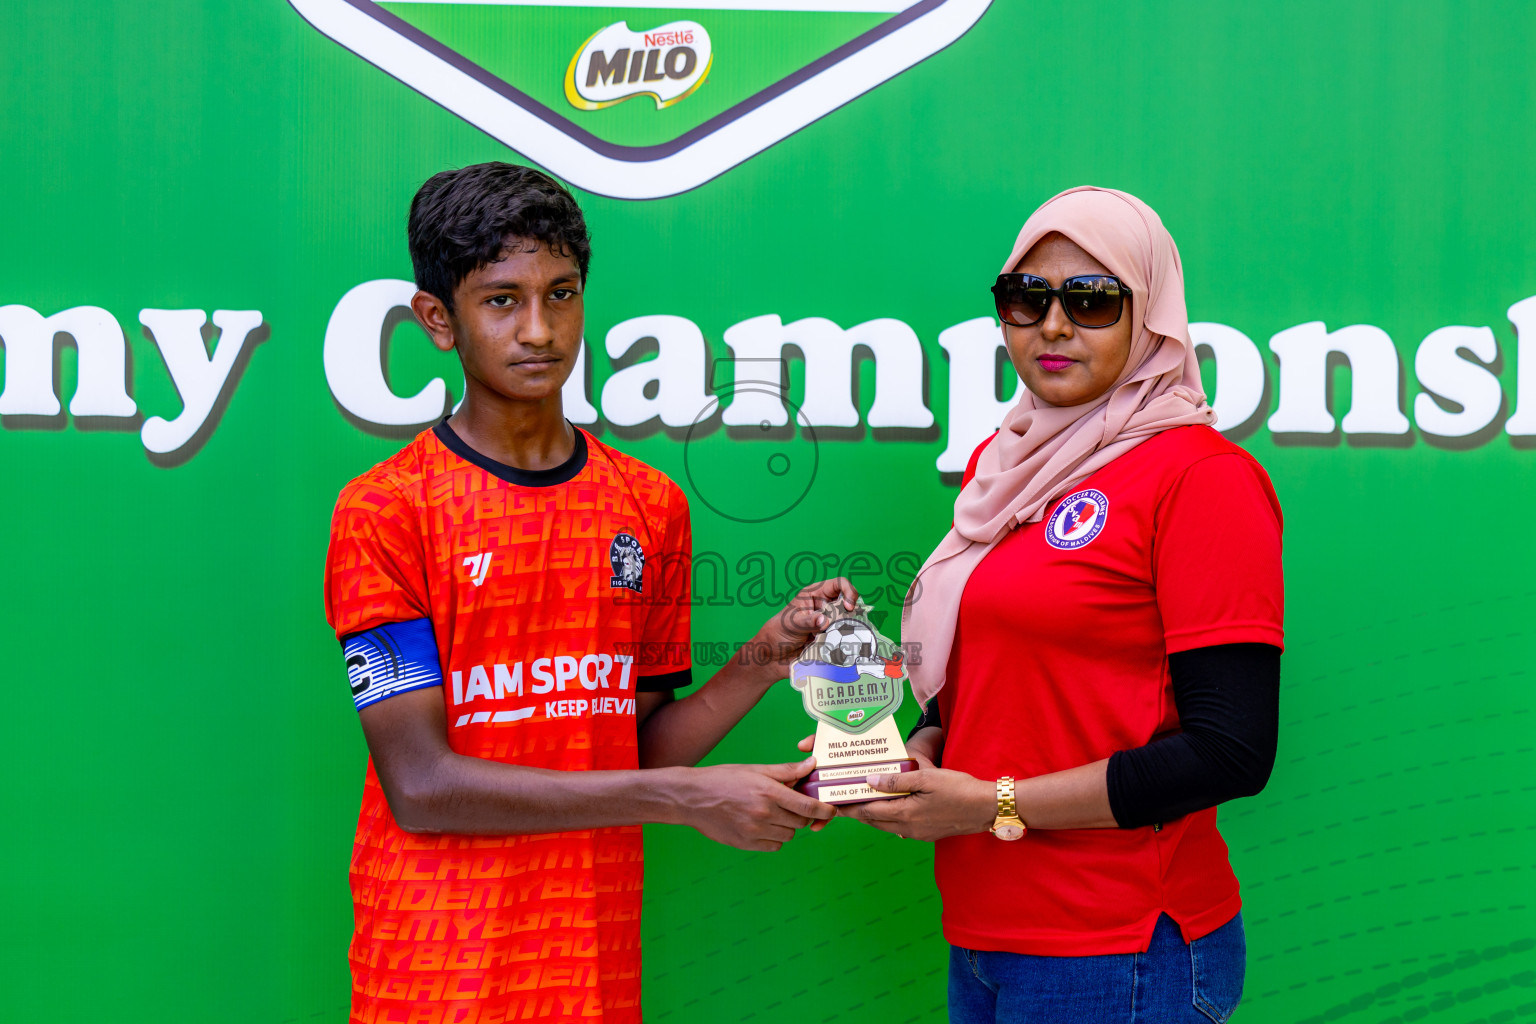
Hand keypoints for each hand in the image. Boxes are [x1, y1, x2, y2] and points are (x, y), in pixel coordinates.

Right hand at [673, 759, 834, 850]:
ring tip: (773, 813)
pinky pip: (774, 846)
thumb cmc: (723, 779)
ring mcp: (755, 832)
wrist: (692, 798)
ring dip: (788, 826)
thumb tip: (811, 764)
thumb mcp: (755, 770)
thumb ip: (786, 771)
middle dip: (802, 814)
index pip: (808, 807)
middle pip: (801, 822)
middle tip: (792, 804)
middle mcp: (764, 814)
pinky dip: (774, 837)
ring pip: (789, 835)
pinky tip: (763, 825)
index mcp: (769, 793)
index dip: (825, 810)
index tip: (832, 811)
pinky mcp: (746, 844)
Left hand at [743, 577, 859, 684]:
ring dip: (847, 631)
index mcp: (815, 594)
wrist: (774, 657)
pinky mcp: (831, 639)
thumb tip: (824, 621)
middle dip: (850, 615)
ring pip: (849, 622)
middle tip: (842, 628)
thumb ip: (808, 621)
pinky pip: (845, 639)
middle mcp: (826, 606)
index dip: (848, 592)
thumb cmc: (779, 632)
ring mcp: (830, 623)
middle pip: (848, 604)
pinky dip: (845, 643)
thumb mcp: (792, 623)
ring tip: (837, 640)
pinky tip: (839, 649)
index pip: (839, 584)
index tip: (848, 607)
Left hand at [838, 768, 994, 842]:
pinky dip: (888, 818)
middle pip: (874, 821)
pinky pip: (900, 828)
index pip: (868, 812)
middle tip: (843, 800)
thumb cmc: (959, 789)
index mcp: (905, 815)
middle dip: (857, 812)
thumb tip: (870, 781)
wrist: (986, 808)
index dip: (849, 807)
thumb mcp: (927, 778)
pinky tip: (890, 808)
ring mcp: (918, 834)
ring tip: (862, 802)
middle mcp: (908, 828)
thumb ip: (896, 781)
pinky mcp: (928, 834)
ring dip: (872, 816)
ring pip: (886, 826)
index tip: (835, 801)